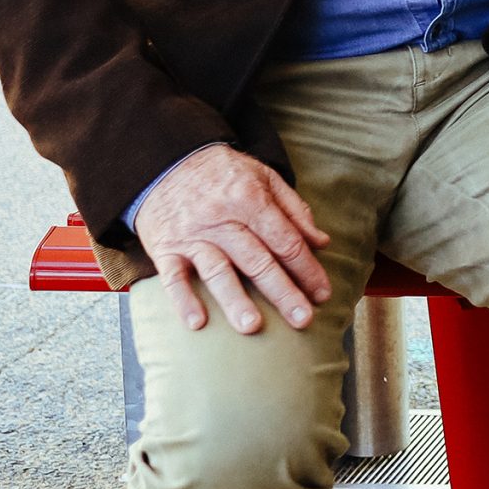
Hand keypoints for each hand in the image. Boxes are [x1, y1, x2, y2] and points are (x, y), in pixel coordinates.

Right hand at [137, 143, 332, 333]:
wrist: (165, 162)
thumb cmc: (222, 173)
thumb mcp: (264, 177)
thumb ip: (294, 210)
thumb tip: (322, 242)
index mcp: (250, 200)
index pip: (286, 241)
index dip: (307, 269)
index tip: (323, 294)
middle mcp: (222, 219)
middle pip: (257, 261)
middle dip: (282, 292)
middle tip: (303, 320)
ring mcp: (192, 236)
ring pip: (217, 271)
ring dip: (235, 300)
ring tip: (253, 326)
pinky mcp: (165, 248)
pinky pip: (172, 277)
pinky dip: (183, 300)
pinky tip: (197, 323)